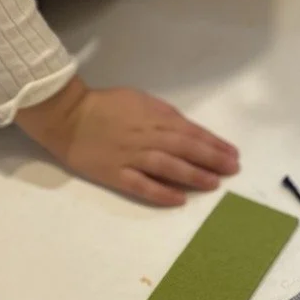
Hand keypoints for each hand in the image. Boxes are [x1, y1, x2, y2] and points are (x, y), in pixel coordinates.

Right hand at [15, 77, 239, 205]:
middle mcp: (146, 136)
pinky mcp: (115, 173)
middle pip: (185, 148)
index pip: (190, 131)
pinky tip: (179, 200)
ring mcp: (130, 156)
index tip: (232, 153)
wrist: (66, 116)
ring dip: (193, 175)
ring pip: (168, 166)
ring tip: (213, 184)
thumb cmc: (105, 105)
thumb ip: (164, 115)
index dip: (213, 143)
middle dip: (212, 159)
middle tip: (232, 169)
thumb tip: (189, 130)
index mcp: (153, 116)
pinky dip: (161, 192)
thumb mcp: (139, 100)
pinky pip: (141, 185)